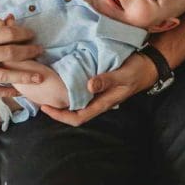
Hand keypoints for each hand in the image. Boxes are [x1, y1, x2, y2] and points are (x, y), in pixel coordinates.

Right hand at [0, 25, 43, 98]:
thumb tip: (8, 27)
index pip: (7, 34)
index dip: (23, 33)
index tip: (31, 35)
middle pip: (11, 53)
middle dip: (29, 52)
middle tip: (40, 51)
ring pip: (6, 74)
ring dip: (25, 75)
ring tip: (39, 76)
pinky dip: (8, 91)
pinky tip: (19, 90)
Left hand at [40, 52, 157, 125]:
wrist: (147, 66)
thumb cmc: (136, 72)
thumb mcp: (122, 75)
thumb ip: (106, 80)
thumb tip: (88, 86)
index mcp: (102, 103)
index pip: (78, 118)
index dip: (60, 116)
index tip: (45, 107)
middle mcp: (96, 100)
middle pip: (72, 112)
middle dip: (55, 108)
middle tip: (38, 98)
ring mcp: (96, 93)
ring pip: (74, 101)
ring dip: (60, 98)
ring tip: (45, 89)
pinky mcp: (96, 83)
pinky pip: (78, 89)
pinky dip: (67, 86)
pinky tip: (59, 79)